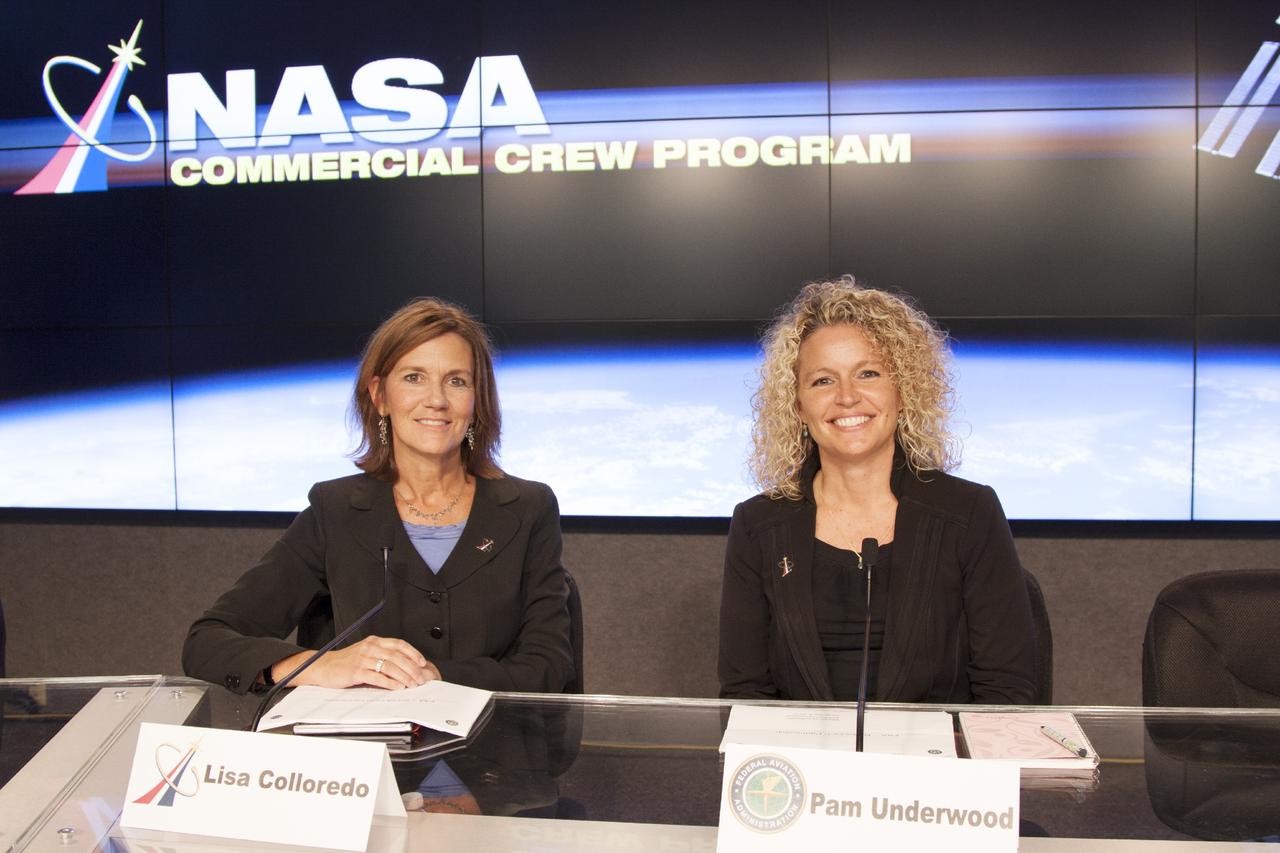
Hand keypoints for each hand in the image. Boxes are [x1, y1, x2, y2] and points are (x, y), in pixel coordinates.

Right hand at [272, 635, 438, 689]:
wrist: (322, 667)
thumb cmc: (345, 663)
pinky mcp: (356, 671)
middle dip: (412, 668)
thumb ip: (381, 656)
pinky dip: (389, 682)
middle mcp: (370, 647)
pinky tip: (397, 687)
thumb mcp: (365, 653)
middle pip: (397, 656)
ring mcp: (362, 658)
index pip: (399, 644)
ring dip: (404, 676)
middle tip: (421, 678)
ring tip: (412, 685)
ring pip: (389, 666)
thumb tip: (403, 666)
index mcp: (374, 641)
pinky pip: (377, 676)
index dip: (413, 653)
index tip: (422, 662)